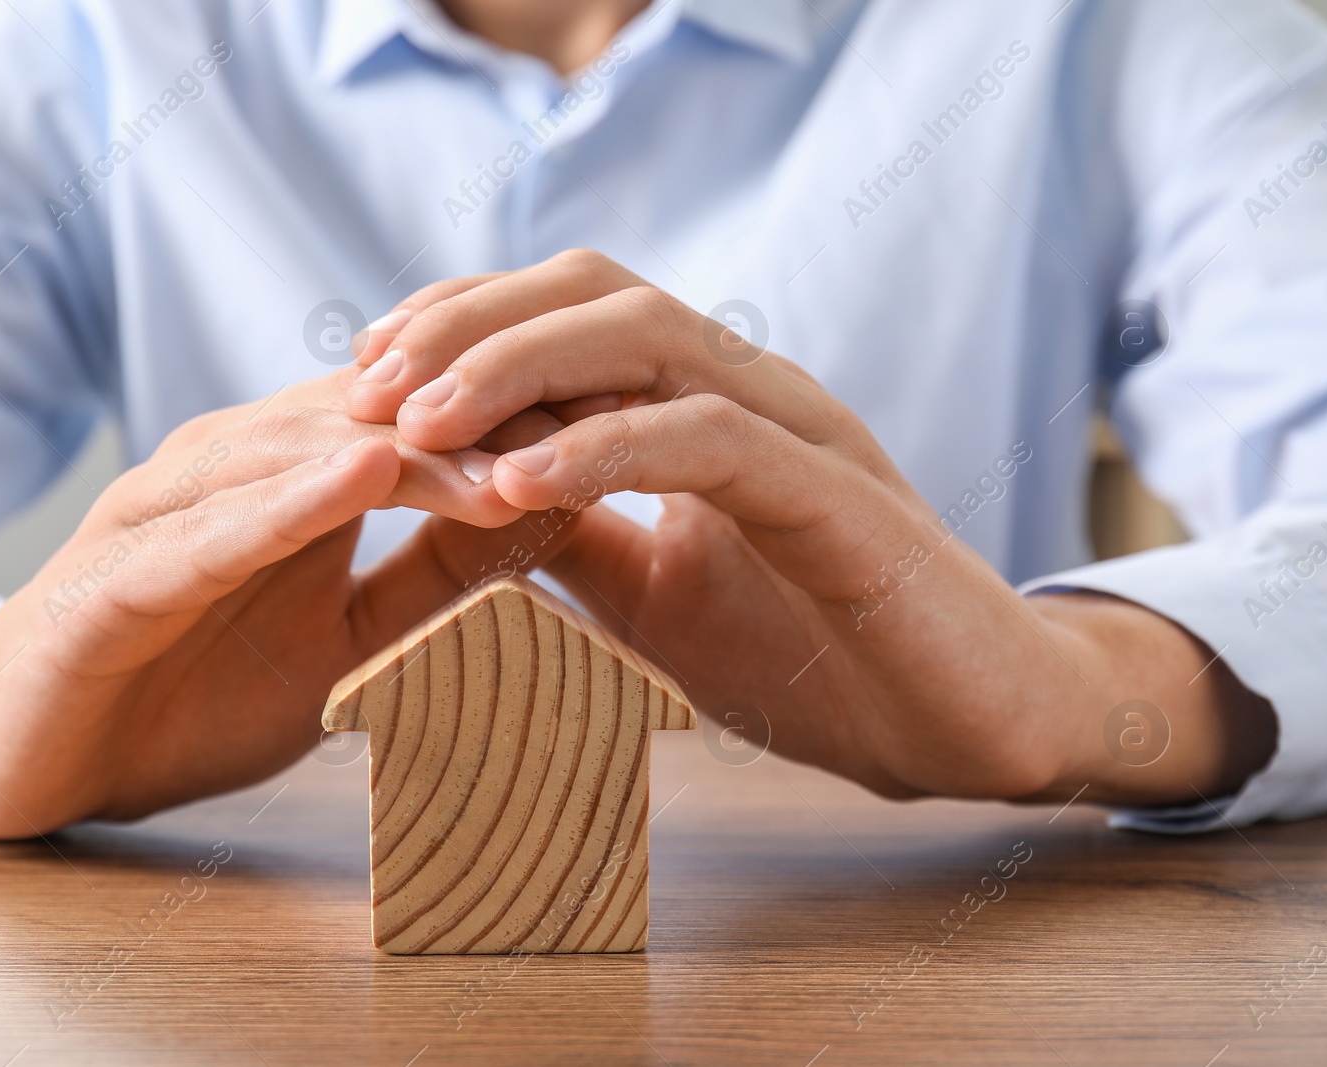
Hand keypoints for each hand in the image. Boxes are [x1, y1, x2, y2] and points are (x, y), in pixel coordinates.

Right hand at [0, 371, 571, 836]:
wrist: (31, 751)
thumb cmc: (188, 690)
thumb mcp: (347, 639)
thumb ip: (435, 578)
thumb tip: (550, 519)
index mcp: (290, 475)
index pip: (423, 422)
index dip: (524, 423)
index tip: (633, 430)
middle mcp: (231, 466)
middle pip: (376, 419)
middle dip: (490, 422)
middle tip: (603, 422)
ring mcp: (167, 508)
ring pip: (299, 455)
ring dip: (408, 451)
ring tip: (509, 450)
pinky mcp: (113, 571)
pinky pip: (208, 530)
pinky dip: (284, 503)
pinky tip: (357, 475)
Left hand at [345, 250, 1276, 805]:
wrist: (967, 723)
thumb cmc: (816, 652)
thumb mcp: (653, 592)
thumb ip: (570, 536)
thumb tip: (463, 503)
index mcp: (704, 405)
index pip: (572, 312)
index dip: (460, 324)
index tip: (359, 374)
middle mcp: (752, 393)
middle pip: (596, 294)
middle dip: (467, 327)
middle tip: (363, 385)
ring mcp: (802, 435)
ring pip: (650, 340)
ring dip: (517, 368)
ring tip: (418, 422)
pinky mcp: (842, 502)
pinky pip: (712, 440)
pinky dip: (606, 449)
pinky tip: (517, 483)